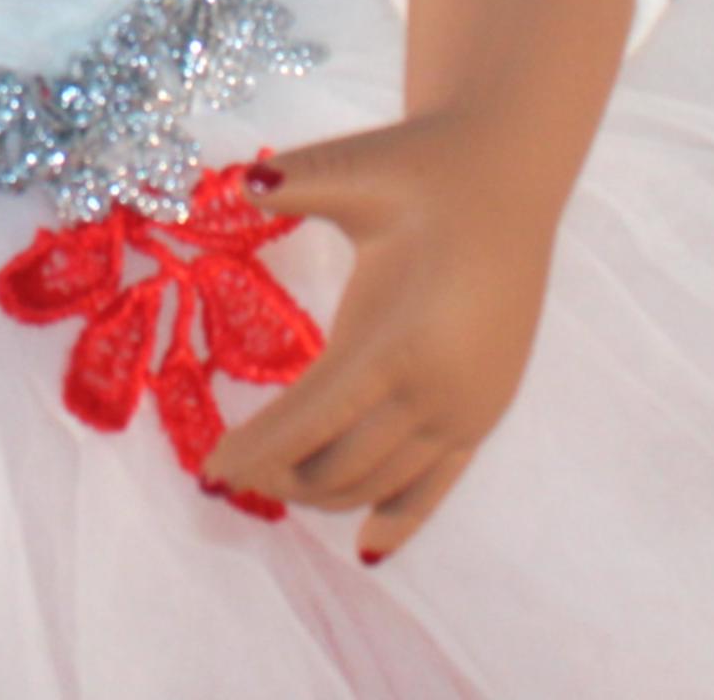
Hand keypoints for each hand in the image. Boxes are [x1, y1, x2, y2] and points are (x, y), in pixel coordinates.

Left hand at [201, 0, 635, 561]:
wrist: (507, 174)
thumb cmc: (424, 167)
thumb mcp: (356, 167)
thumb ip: (296, 182)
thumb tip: (241, 183)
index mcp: (393, 338)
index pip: (308, 422)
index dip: (255, 451)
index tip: (207, 471)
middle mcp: (434, 390)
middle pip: (338, 468)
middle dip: (277, 476)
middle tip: (228, 467)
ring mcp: (465, 410)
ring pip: (380, 486)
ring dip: (322, 495)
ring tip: (273, 478)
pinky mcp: (484, 412)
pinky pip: (437, 488)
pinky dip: (398, 520)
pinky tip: (365, 547)